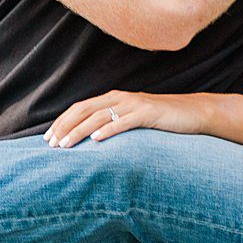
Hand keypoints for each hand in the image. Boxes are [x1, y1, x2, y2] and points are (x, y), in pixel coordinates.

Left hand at [45, 88, 213, 147]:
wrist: (194, 112)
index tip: (48, 138)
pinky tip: (97, 139)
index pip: (80, 108)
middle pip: (84, 110)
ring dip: (80, 130)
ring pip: (99, 116)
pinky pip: (124, 121)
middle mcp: (120, 98)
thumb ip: (114, 124)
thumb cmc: (162, 120)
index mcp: (113, 99)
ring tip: (66, 144)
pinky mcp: (148, 113)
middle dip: (65, 126)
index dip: (62, 121)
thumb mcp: (133, 120)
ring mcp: (134, 104)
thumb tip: (93, 140)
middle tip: (51, 144)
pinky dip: (109, 129)